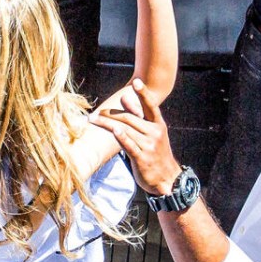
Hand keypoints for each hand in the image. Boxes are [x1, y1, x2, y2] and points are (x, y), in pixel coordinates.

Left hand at [93, 78, 182, 195]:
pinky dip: (122, 136)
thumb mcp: (152, 134)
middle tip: (96, 113)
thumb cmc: (155, 154)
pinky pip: (130, 144)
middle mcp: (154, 132)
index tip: (137, 82)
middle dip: (110, 114)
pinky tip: (114, 130)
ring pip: (126, 129)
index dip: (143, 93)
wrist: (167, 179)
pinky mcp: (142, 158)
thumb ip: (139, 117)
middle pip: (129, 117)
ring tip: (93, 120)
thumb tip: (125, 97)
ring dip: (107, 124)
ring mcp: (149, 145)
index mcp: (158, 124)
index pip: (150, 105)